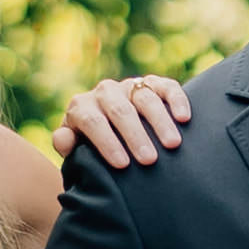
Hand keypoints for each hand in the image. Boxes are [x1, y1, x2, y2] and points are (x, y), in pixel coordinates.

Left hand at [60, 72, 191, 169]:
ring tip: (172, 145)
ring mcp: (129, 86)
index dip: (106, 142)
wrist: (110, 130)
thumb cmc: (91, 147)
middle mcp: (105, 92)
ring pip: (145, 97)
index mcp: (81, 107)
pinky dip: (176, 100)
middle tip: (149, 160)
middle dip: (135, 135)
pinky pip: (166, 86)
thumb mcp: (75, 148)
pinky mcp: (152, 83)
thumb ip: (67, 145)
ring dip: (160, 121)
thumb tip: (64, 141)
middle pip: (120, 110)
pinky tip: (184, 118)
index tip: (122, 165)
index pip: (92, 121)